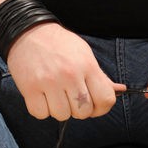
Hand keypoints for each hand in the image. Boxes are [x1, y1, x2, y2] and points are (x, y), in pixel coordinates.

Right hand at [5, 23, 122, 120]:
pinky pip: (41, 114)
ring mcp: (49, 82)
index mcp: (87, 66)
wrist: (28, 32)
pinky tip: (42, 96)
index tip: (93, 105)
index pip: (105, 100)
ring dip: (59, 109)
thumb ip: (100, 76)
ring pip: (62, 115)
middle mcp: (70, 75)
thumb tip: (120, 90)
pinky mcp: (29, 88)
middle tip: (70, 97)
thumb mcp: (84, 54)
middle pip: (83, 112)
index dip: (101, 108)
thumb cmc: (59, 44)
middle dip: (78, 109)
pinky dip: (41, 109)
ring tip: (54, 94)